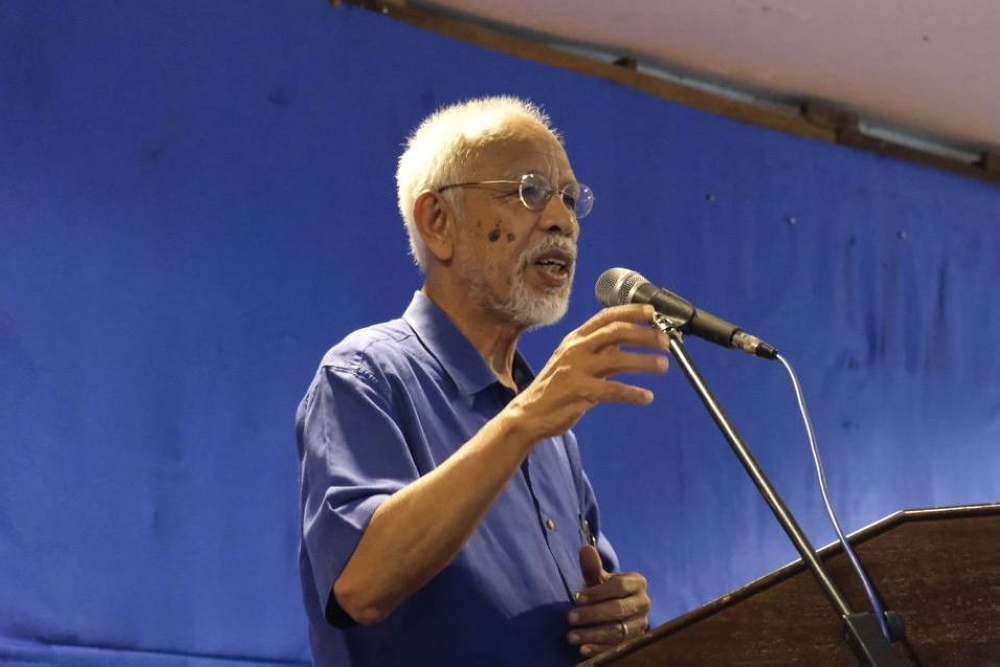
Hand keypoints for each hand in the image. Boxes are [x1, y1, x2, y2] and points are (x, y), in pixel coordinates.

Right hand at [507, 304, 668, 440]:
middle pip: (615, 332)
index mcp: (576, 339)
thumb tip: (630, 339)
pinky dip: (632, 393)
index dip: (631, 312)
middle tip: (665, 342)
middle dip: (644, 335)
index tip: (652, 313)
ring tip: (662, 365)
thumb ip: (600, 350)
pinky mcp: (579, 392)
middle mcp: (575, 349)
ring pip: (617, 359)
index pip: (606, 316)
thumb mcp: (574, 360)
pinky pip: (612, 390)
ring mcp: (576, 370)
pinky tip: (646, 397)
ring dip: (644, 361)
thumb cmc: (556, 387)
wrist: (530, 413)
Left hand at [567, 545, 650, 658]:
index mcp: (637, 583)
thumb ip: (592, 567)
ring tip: (571, 636)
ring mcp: (642, 624)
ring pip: (618, 631)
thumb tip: (585, 549)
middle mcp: (644, 603)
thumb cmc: (606, 591)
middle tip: (570, 618)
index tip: (577, 598)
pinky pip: (618, 648)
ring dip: (593, 635)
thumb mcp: (599, 579)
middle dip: (592, 614)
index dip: (597, 592)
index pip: (619, 586)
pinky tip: (583, 649)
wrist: (619, 610)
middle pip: (618, 609)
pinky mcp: (636, 642)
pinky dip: (600, 649)